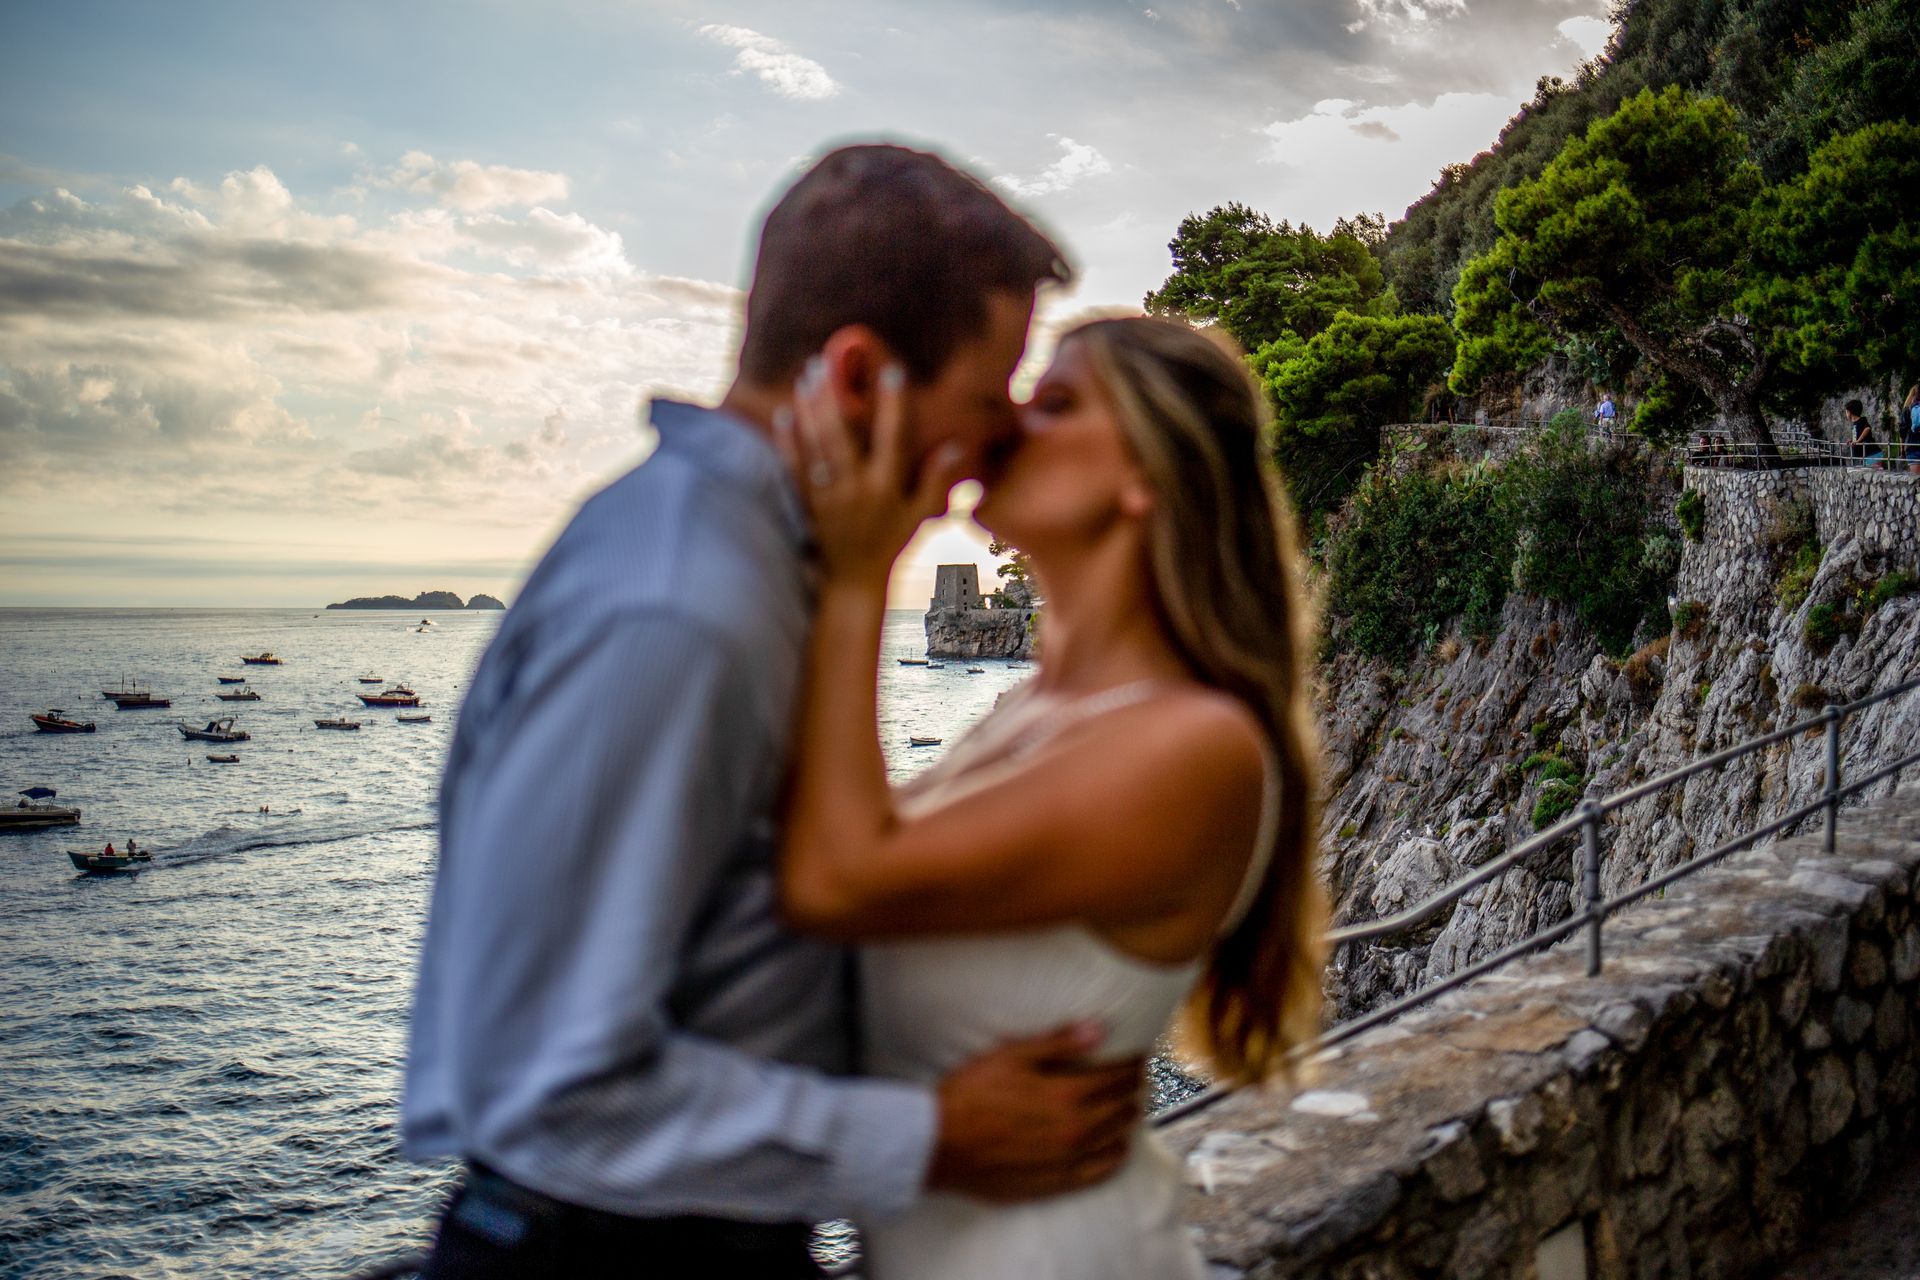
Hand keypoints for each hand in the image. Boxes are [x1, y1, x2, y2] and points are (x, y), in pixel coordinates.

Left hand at [773, 356, 966, 586]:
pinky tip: (784, 415)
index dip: (893, 404)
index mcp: (887, 487)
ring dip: (810, 409)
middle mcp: (857, 488)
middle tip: (826, 361)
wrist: (855, 582)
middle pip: (843, 435)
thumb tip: (955, 446)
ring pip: (817, 446)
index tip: (892, 370)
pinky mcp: (808, 505)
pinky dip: (788, 442)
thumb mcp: (920, 516)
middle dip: (834, 396)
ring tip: (807, 376)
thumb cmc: (890, 545)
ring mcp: (829, 496)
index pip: (893, 438)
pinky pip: (795, 469)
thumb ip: (936, 481)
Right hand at [926, 1022, 1146, 1203]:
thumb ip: (1059, 1043)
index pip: (1118, 1077)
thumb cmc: (970, 1094)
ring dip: (1125, 1122)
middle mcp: (1076, 1130)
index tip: (1137, 1057)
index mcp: (1067, 1094)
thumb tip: (1100, 1028)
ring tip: (1127, 1109)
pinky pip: (1099, 1173)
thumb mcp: (1012, 1056)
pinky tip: (1116, 1150)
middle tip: (1135, 1080)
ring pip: (1115, 1139)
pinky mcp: (1055, 1184)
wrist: (939, 1143)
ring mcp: (1067, 1161)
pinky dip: (1113, 1158)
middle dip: (1132, 1091)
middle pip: (1122, 1108)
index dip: (1131, 1064)